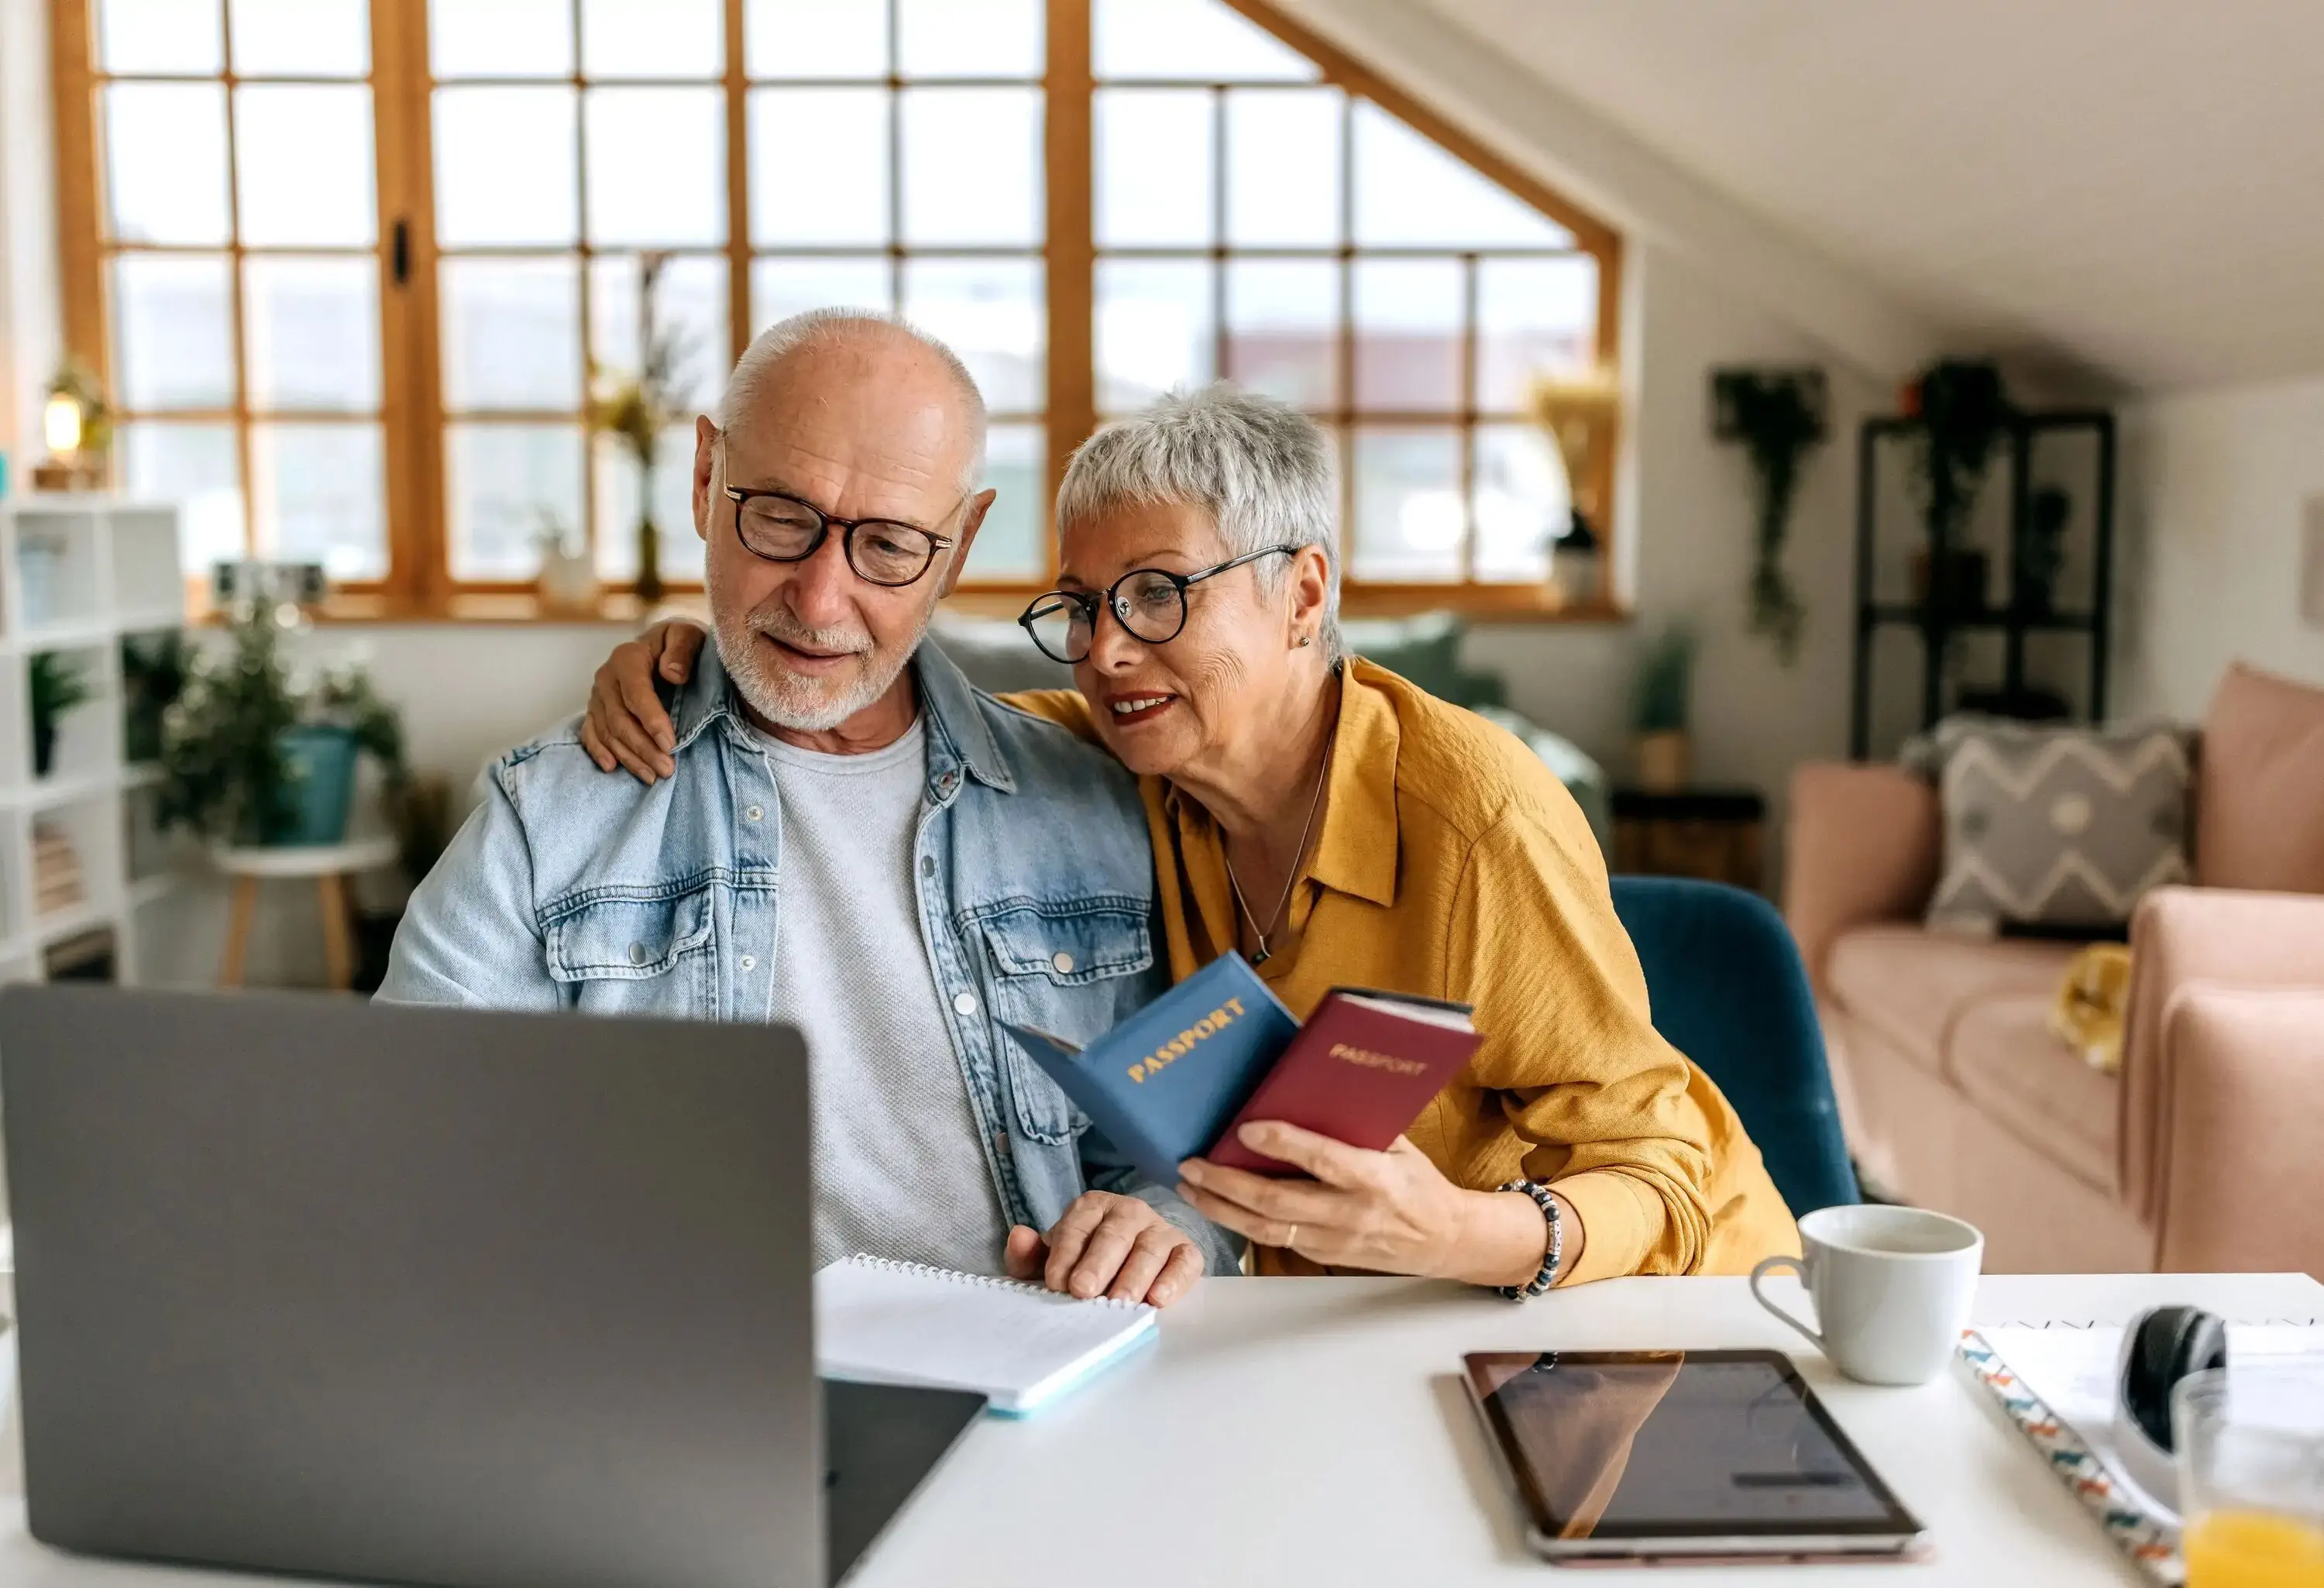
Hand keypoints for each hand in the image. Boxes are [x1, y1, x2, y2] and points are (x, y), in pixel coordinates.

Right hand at [581, 619, 706, 782]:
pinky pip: (590, 734)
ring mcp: (597, 696)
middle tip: (667, 768)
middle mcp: (606, 677)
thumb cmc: (676, 644)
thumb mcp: (686, 636)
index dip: (652, 720)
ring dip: (629, 757)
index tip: (670, 743)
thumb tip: (673, 674)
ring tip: (652, 776)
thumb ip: (682, 650)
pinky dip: (599, 752)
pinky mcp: (594, 710)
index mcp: (627, 658)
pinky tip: (612, 768)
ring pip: (607, 732)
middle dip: (643, 747)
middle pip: (620, 719)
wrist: (658, 646)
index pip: (635, 693)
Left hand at [1004, 1192, 1203, 1306]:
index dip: (1065, 1254)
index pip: (1077, 1227)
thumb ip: (1030, 1254)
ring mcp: (1160, 1229)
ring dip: (1134, 1277)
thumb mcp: (1053, 1260)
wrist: (1131, 1260)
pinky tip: (1159, 1298)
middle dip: (1098, 1263)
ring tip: (1120, 1302)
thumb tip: (1018, 1236)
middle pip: (1115, 1234)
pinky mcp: (1185, 1250)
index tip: (1056, 1283)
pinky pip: (1185, 1261)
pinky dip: (1174, 1279)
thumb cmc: (1084, 1262)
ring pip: (1149, 1248)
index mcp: (1092, 1207)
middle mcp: (1128, 1212)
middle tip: (1083, 1291)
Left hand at [1177, 1123, 1562, 1287]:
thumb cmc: (1419, 1183)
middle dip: (1227, 1183)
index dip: (1283, 1144)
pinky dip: (1241, 1222)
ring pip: (1266, 1229)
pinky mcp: (1324, 1257)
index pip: (1322, 1160)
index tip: (1246, 1126)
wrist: (1444, 1240)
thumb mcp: (1400, 1145)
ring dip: (1222, 1208)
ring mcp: (1335, 1241)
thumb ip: (1357, 1126)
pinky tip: (1218, 1203)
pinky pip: (1274, 1240)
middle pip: (1278, 1203)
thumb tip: (1308, 1089)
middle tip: (1192, 1164)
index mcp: (1374, 1178)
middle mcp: (1351, 1214)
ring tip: (1190, 1187)